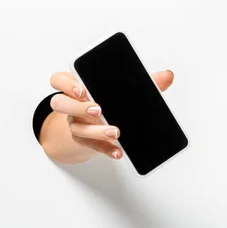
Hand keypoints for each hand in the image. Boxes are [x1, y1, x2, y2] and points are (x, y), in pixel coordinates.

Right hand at [47, 70, 173, 159]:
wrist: (96, 125)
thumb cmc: (109, 101)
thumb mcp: (122, 89)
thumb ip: (145, 82)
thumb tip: (167, 76)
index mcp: (77, 86)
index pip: (59, 80)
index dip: (66, 84)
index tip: (82, 89)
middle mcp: (71, 105)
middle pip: (60, 103)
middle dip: (78, 106)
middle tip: (99, 109)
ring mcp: (75, 124)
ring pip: (76, 127)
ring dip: (96, 130)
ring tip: (115, 132)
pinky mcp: (84, 141)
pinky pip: (92, 146)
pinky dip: (106, 149)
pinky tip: (118, 152)